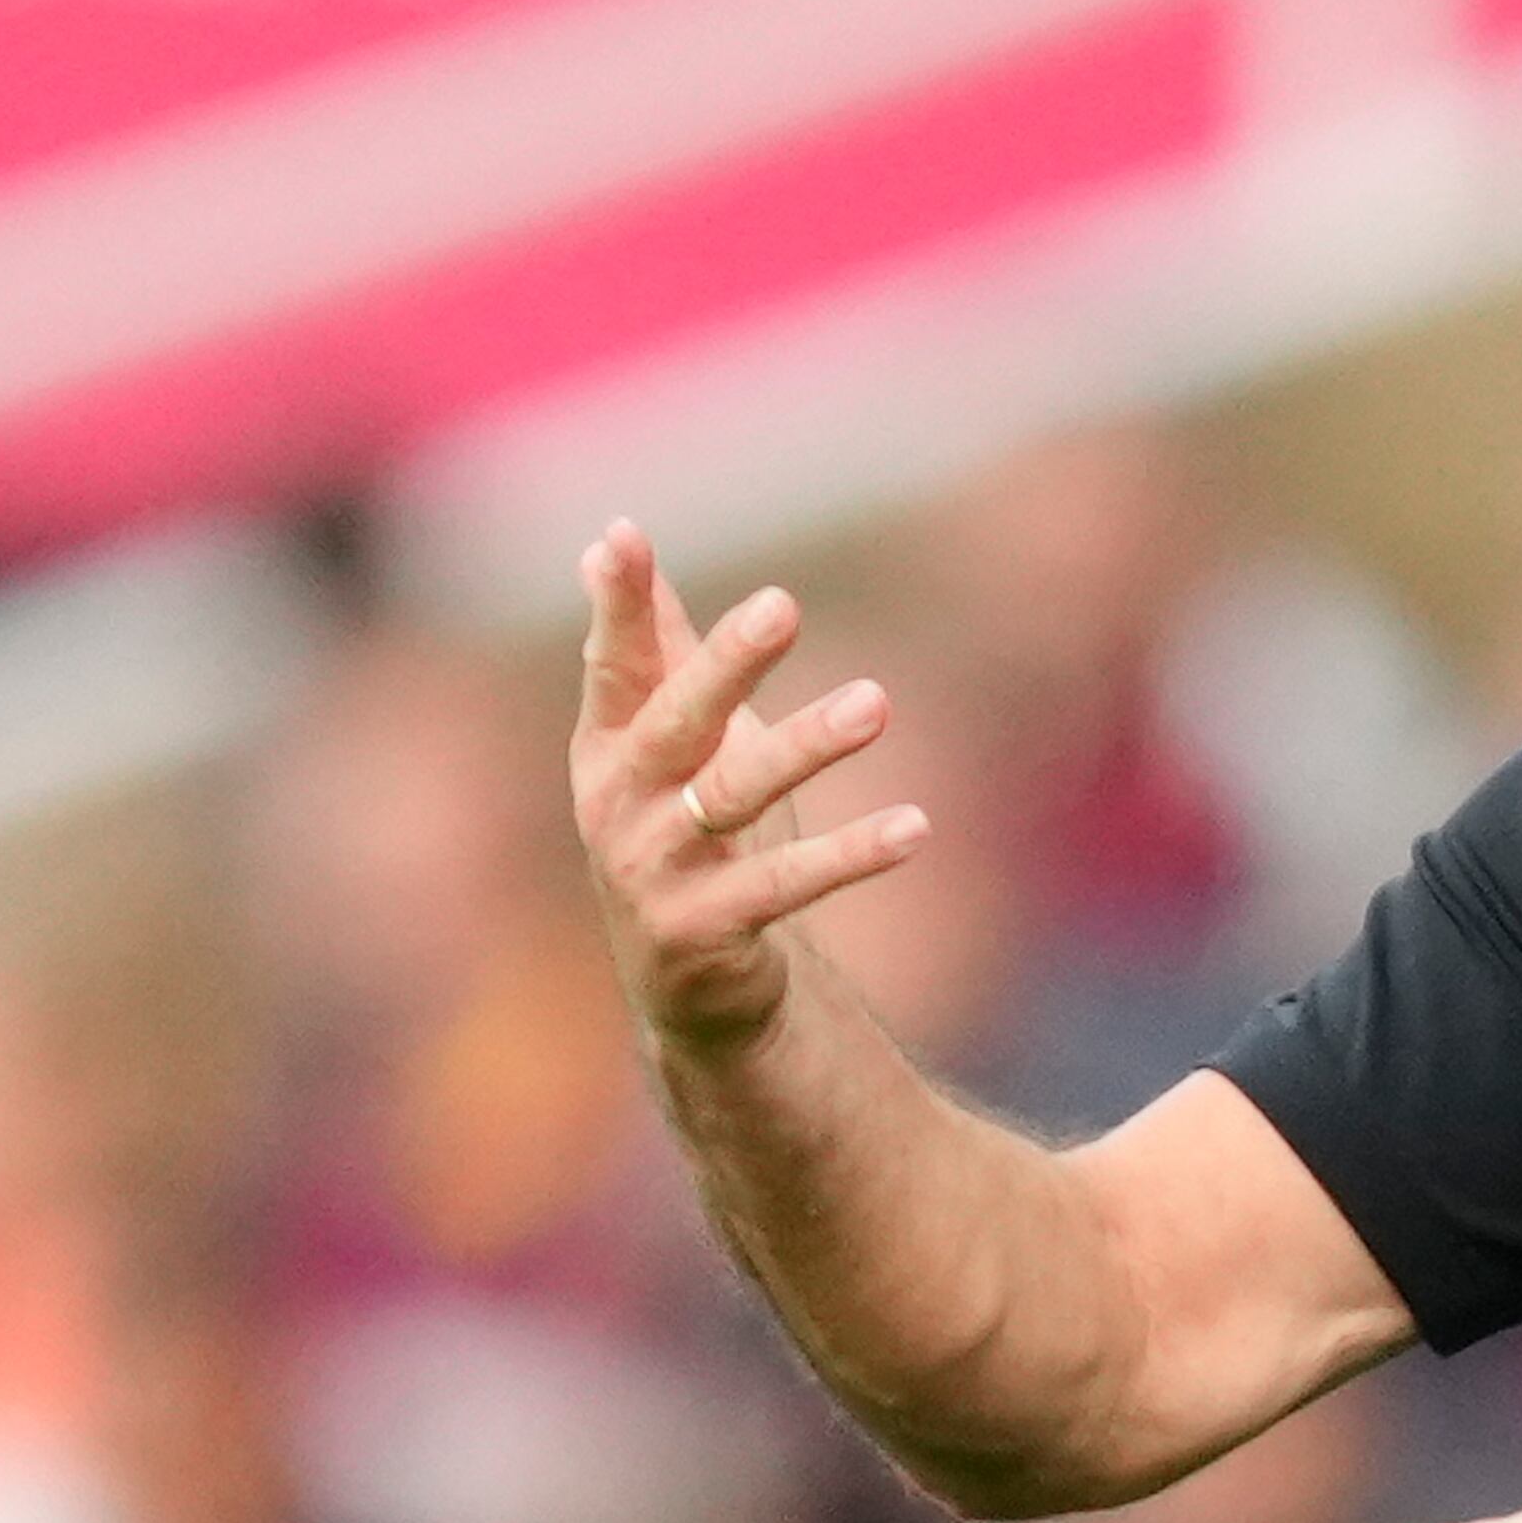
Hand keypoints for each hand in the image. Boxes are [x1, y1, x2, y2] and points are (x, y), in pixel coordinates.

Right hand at [570, 519, 927, 1051]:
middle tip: (783, 603)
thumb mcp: (663, 740)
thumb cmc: (686, 835)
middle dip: (728, 663)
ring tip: (876, 702)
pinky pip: (787, 884)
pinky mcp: (703, 932)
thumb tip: (607, 543)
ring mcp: (655, 871)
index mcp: (608, 746)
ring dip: (808, 746)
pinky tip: (914, 824)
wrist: (689, 988)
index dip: (615, 603)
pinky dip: (852, 854)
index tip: (623, 534)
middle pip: (676, 720)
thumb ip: (646, 648)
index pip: (612, 663)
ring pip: (736, 796)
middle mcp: (618, 805)